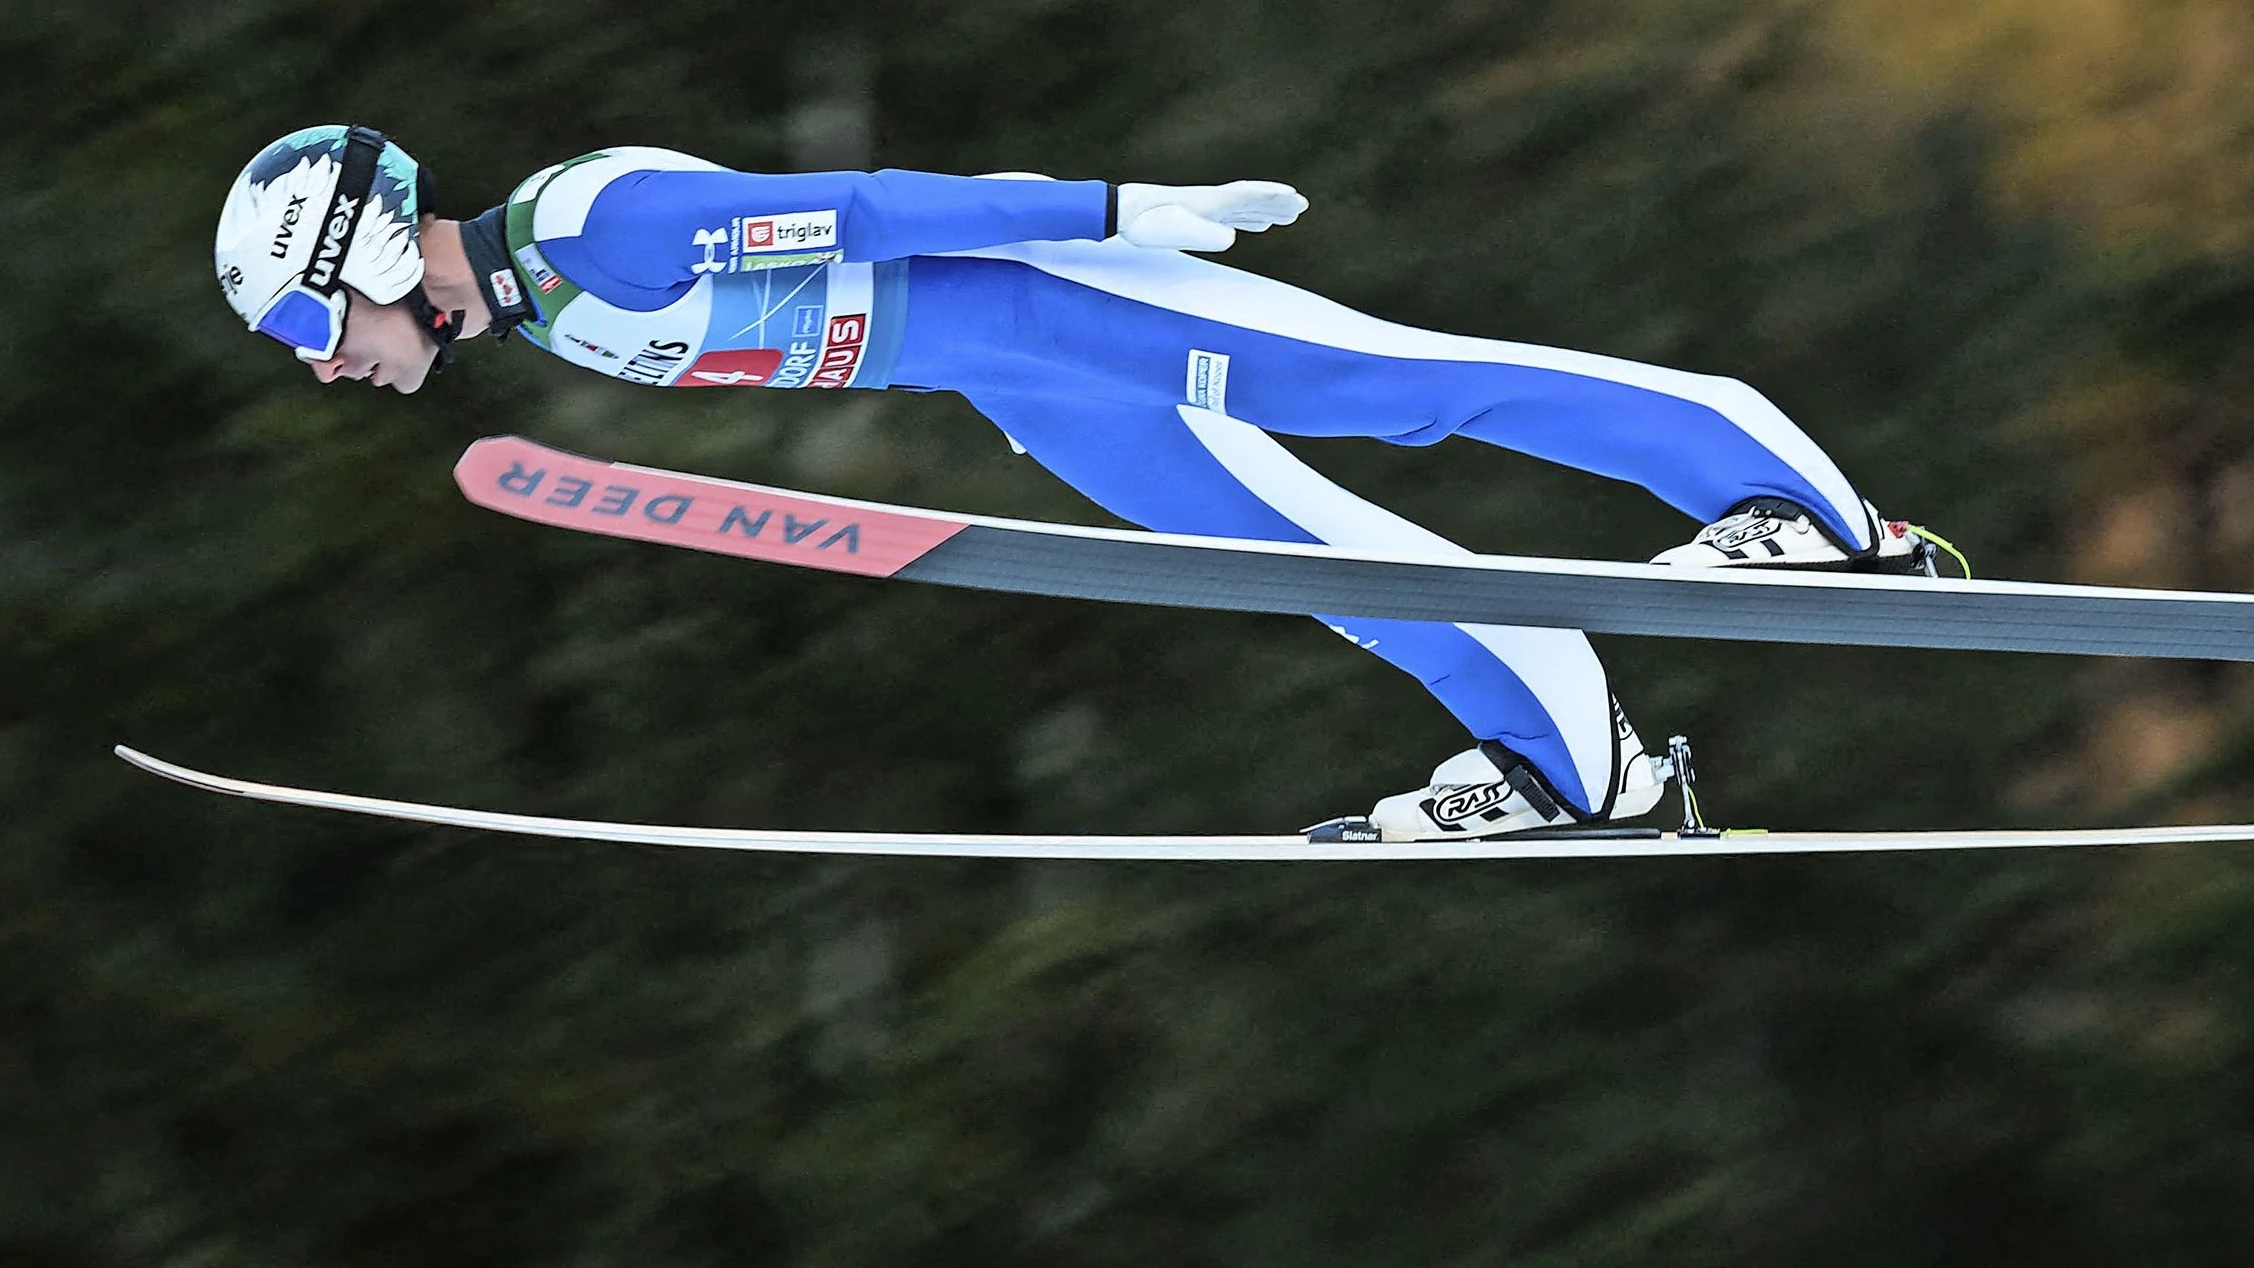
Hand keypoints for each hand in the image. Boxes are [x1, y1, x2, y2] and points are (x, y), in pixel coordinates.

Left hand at [1116, 181, 1307, 251]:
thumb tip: (1232, 239)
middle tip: (1303, 206)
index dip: (1271, 197)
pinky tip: (1258, 225)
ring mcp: (1206, 207)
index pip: (1246, 196)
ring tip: (1290, 214)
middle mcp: (1211, 202)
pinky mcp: (1199, 215)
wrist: (1123, 210)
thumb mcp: (1172, 231)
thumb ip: (1203, 235)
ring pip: (1244, 206)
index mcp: (1209, 203)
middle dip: (1277, 203)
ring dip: (1268, 209)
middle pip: (1251, 199)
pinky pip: (1232, 215)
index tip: (1295, 199)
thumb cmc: (1145, 222)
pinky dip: (1250, 218)